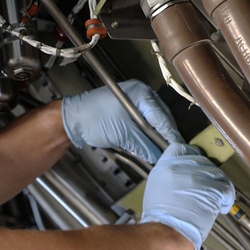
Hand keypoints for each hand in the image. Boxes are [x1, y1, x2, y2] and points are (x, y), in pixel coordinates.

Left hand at [61, 80, 183, 162]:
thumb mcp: (121, 133)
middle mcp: (140, 96)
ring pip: (152, 124)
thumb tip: (157, 155)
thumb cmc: (91, 118)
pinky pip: (143, 126)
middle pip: (160, 119)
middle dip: (164, 137)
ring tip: (161, 152)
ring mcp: (134, 104)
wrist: (72, 120)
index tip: (177, 148)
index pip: (162, 116)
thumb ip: (142, 144)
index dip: (170, 134)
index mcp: (140, 93)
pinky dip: (146, 137)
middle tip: (171, 153)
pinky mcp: (127, 114)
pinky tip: (149, 147)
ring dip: (155, 138)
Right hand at [139, 143, 234, 249]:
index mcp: (166, 165)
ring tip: (215, 199)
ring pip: (217, 174)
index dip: (191, 156)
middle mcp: (182, 167)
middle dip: (206, 175)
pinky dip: (226, 199)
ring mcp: (198, 177)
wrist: (166, 231)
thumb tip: (182, 172)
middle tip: (206, 187)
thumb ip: (169, 174)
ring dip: (218, 187)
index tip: (195, 165)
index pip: (182, 149)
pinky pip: (226, 188)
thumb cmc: (160, 216)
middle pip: (203, 161)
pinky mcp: (212, 189)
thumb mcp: (156, 187)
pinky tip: (220, 207)